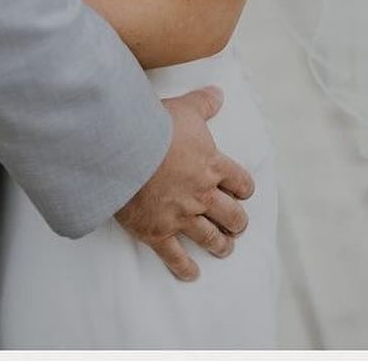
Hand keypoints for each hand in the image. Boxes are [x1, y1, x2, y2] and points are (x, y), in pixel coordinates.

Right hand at [114, 86, 253, 281]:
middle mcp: (202, 195)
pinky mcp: (158, 232)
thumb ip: (204, 103)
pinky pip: (176, 257)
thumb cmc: (155, 126)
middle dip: (237, 222)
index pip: (241, 183)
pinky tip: (192, 274)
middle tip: (236, 224)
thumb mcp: (184, 108)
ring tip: (224, 247)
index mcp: (212, 166)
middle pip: (232, 216)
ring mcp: (181, 216)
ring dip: (221, 245)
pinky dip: (185, 268)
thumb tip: (219, 93)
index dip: (244, 189)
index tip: (242, 192)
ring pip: (211, 238)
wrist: (123, 149)